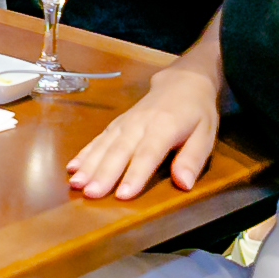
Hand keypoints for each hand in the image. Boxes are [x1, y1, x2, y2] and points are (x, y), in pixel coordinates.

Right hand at [66, 67, 218, 199]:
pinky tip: (72, 167)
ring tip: (76, 184)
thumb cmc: (196, 113)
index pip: (147, 154)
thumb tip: (184, 184)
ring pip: (104, 145)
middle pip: (119, 151)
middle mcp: (139, 124)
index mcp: (164, 127)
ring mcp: (124, 123)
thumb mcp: (206, 134)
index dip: (135, 175)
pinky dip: (84, 153)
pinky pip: (98, 139)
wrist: (182, 82)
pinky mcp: (117, 124)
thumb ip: (193, 159)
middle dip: (103, 173)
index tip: (122, 195)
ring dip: (88, 165)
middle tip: (90, 194)